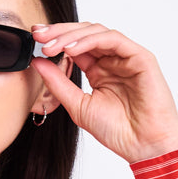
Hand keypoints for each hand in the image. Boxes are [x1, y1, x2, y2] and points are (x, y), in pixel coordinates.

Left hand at [30, 22, 177, 163]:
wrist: (143, 145)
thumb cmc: (117, 130)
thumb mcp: (78, 105)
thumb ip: (58, 83)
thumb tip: (38, 62)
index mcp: (99, 70)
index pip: (75, 46)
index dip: (54, 39)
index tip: (34, 39)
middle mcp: (112, 60)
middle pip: (84, 34)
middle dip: (59, 32)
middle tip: (38, 34)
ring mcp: (127, 56)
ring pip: (97, 32)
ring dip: (71, 36)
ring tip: (51, 45)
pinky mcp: (140, 56)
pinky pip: (113, 39)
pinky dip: (90, 41)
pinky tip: (72, 48)